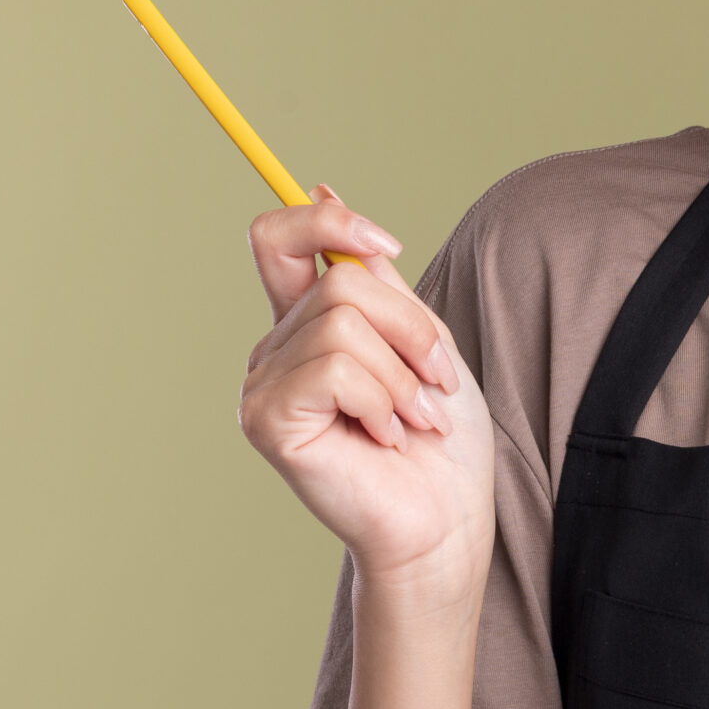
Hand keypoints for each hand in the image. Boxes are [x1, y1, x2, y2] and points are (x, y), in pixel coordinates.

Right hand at [238, 188, 494, 594]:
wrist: (445, 520)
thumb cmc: (440, 441)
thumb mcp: (421, 339)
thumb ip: (376, 279)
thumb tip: (323, 188)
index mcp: (305, 325)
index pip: (277, 237)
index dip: (327, 220)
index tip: (388, 244)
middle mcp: (274, 350)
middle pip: (340, 276)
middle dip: (412, 326)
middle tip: (435, 382)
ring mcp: (263, 385)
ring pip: (343, 320)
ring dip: (404, 373)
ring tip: (414, 420)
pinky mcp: (267, 421)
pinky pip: (334, 367)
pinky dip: (381, 399)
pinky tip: (386, 438)